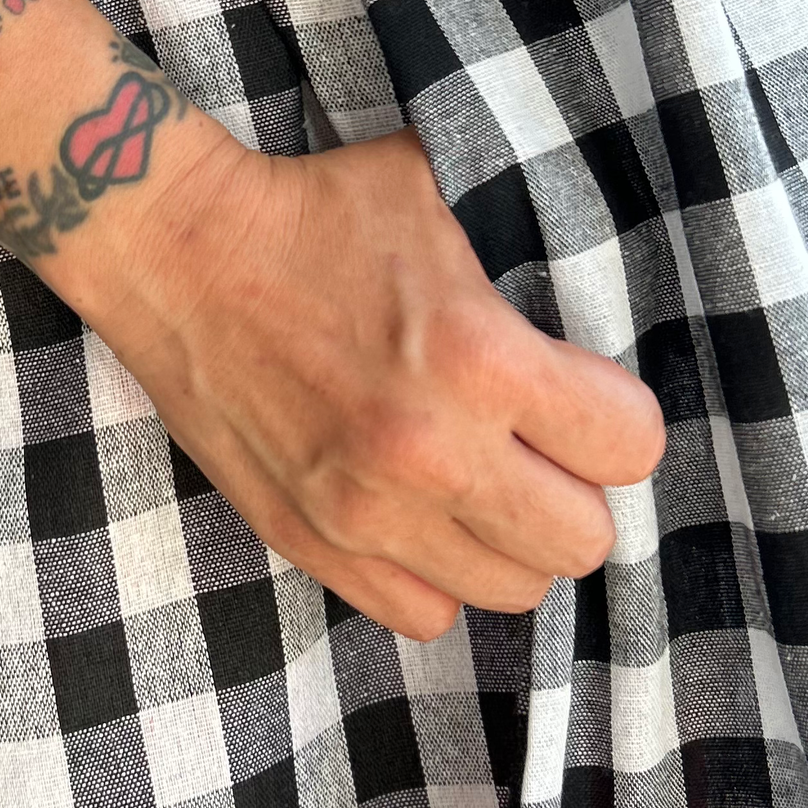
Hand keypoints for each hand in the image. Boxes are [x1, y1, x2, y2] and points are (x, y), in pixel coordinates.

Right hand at [78, 127, 665, 640]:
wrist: (177, 253)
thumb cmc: (314, 211)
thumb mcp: (440, 191)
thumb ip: (524, 240)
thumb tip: (593, 260)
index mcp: (481, 357)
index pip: (629, 447)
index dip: (619, 422)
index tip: (587, 400)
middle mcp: (432, 452)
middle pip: (583, 540)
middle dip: (576, 491)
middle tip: (542, 450)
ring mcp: (367, 511)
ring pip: (512, 590)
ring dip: (509, 539)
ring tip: (482, 484)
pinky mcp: (311, 541)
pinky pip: (424, 615)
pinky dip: (437, 575)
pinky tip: (424, 518)